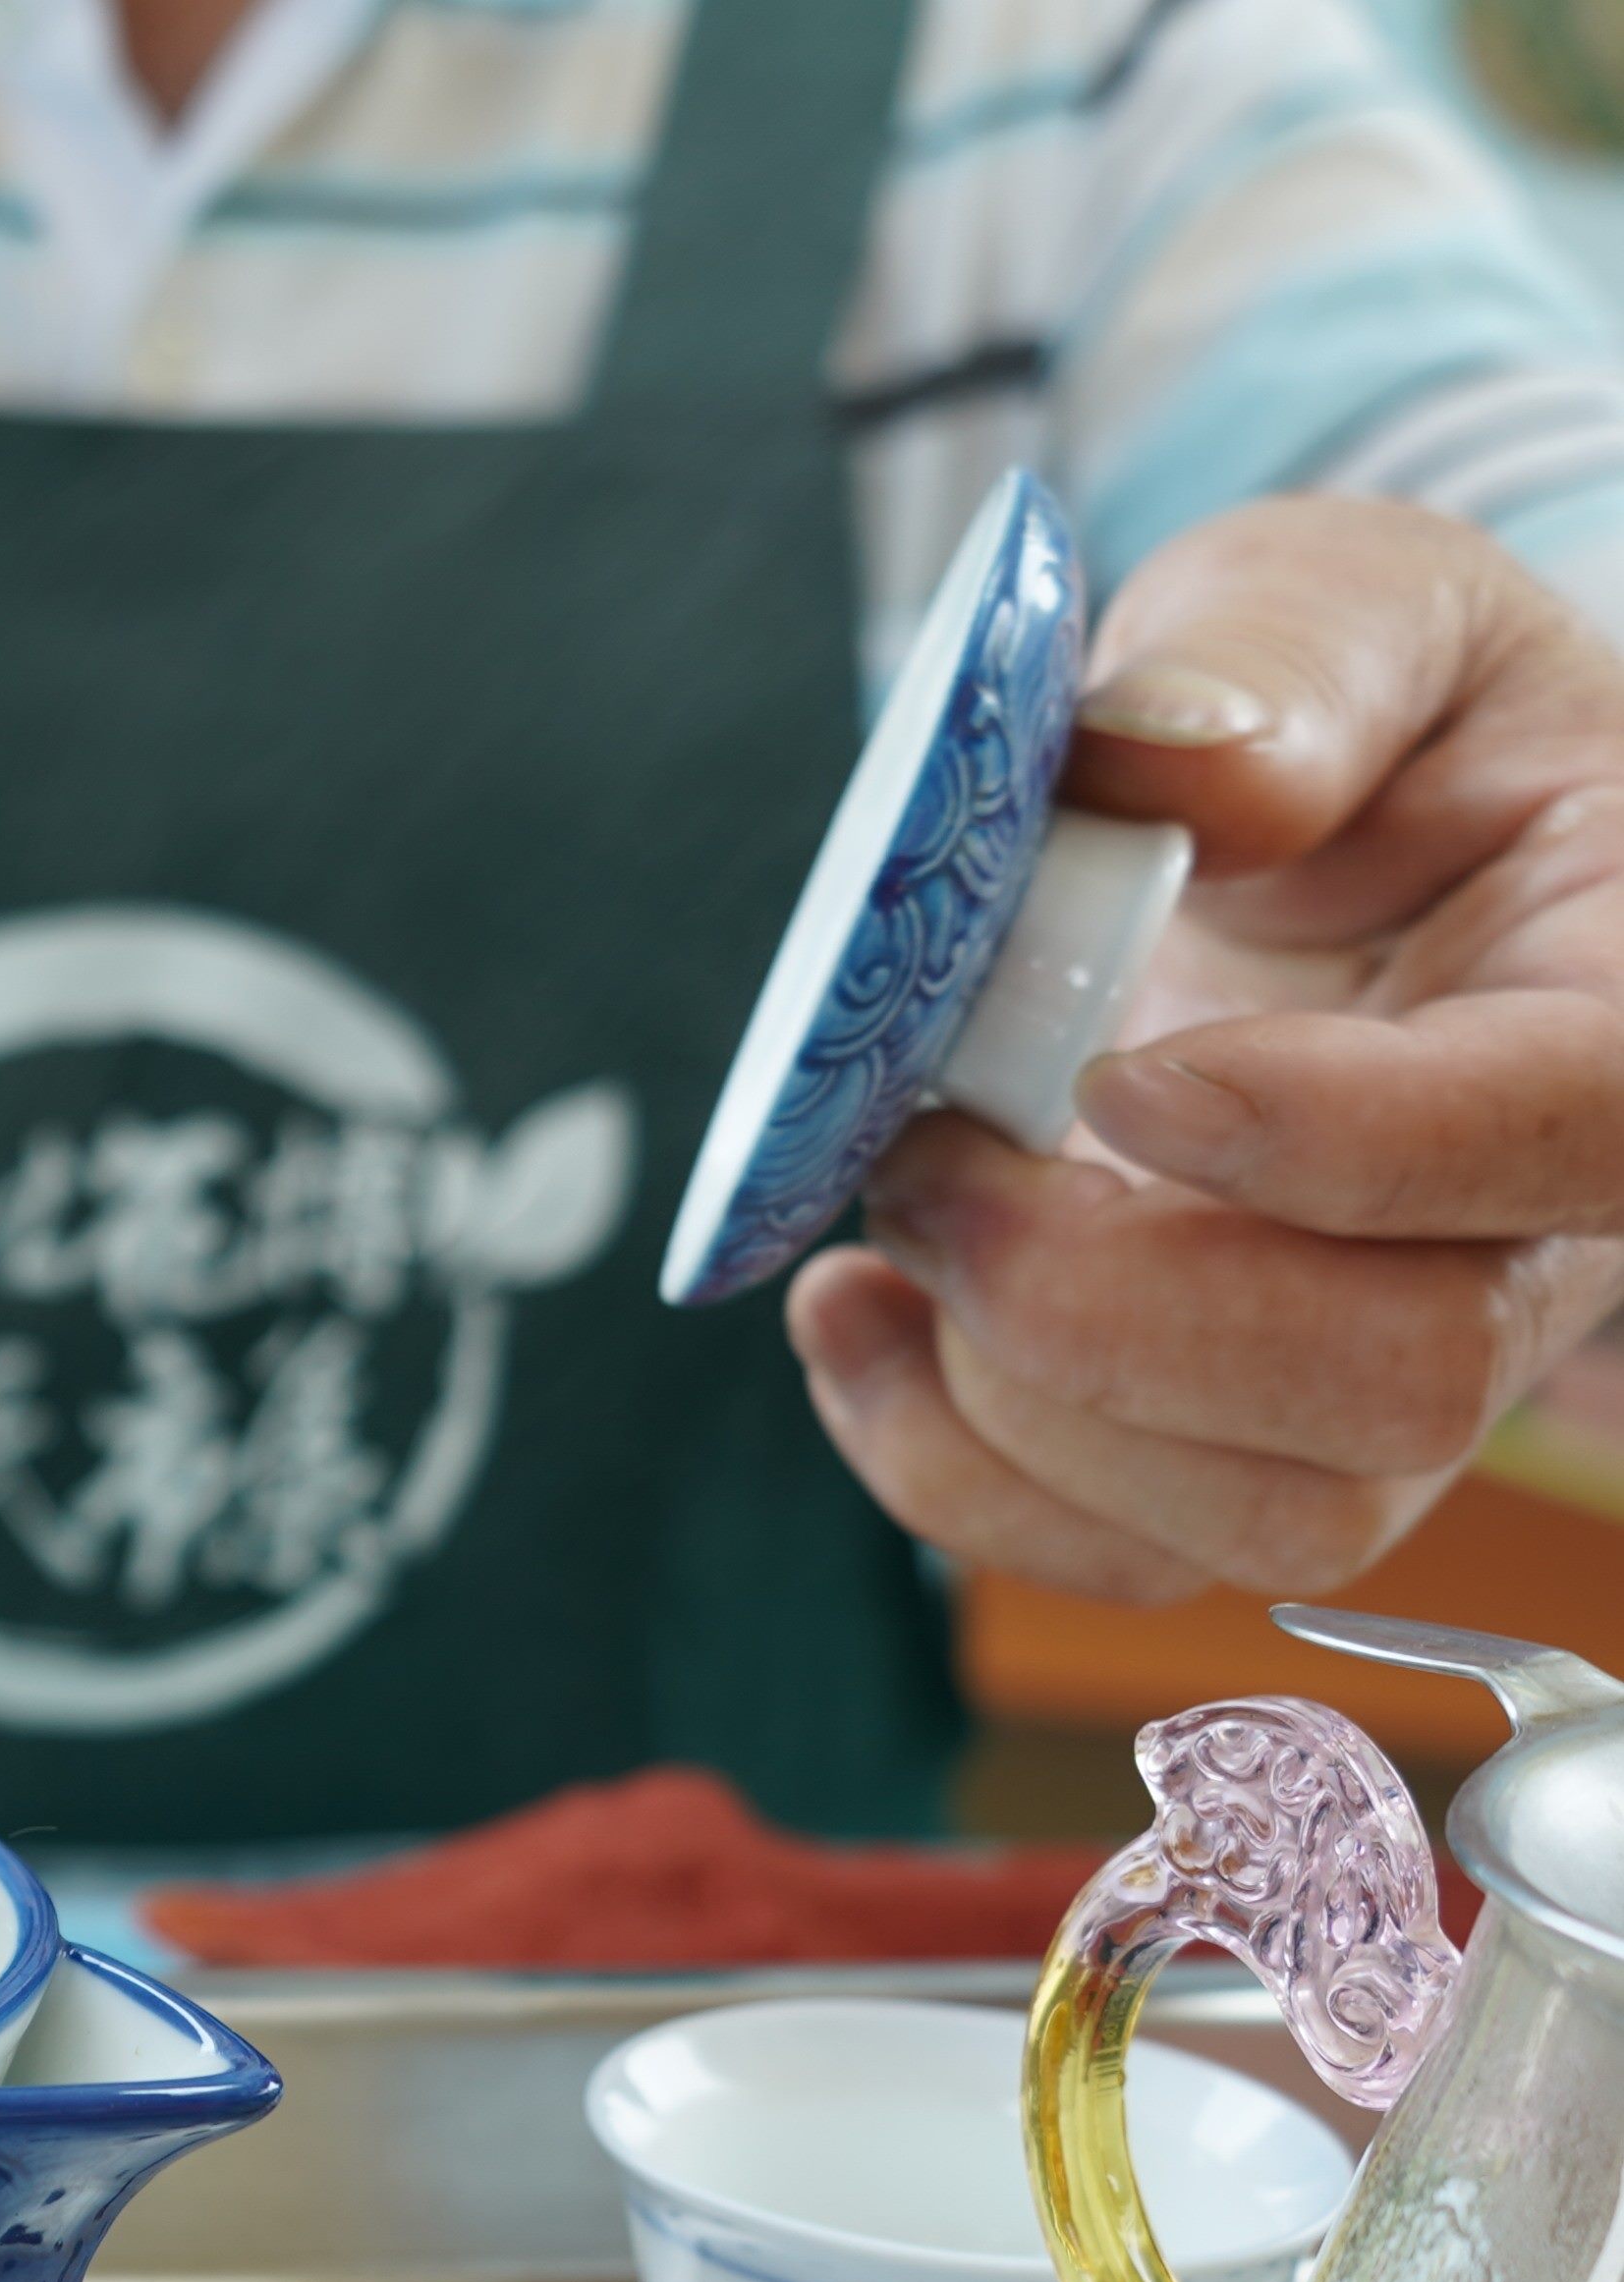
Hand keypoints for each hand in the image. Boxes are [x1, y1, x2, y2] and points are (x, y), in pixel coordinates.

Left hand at [786, 497, 1623, 1603]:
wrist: (1330, 847)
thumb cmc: (1363, 719)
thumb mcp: (1352, 597)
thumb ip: (1286, 649)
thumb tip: (1173, 777)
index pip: (1565, 1130)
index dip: (1334, 1142)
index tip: (1121, 1075)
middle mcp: (1553, 1225)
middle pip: (1402, 1382)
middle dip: (1111, 1300)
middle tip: (930, 1154)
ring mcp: (1416, 1361)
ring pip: (1264, 1517)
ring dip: (1010, 1402)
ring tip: (889, 1214)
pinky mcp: (1264, 1444)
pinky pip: (1130, 1555)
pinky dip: (948, 1468)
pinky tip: (857, 1317)